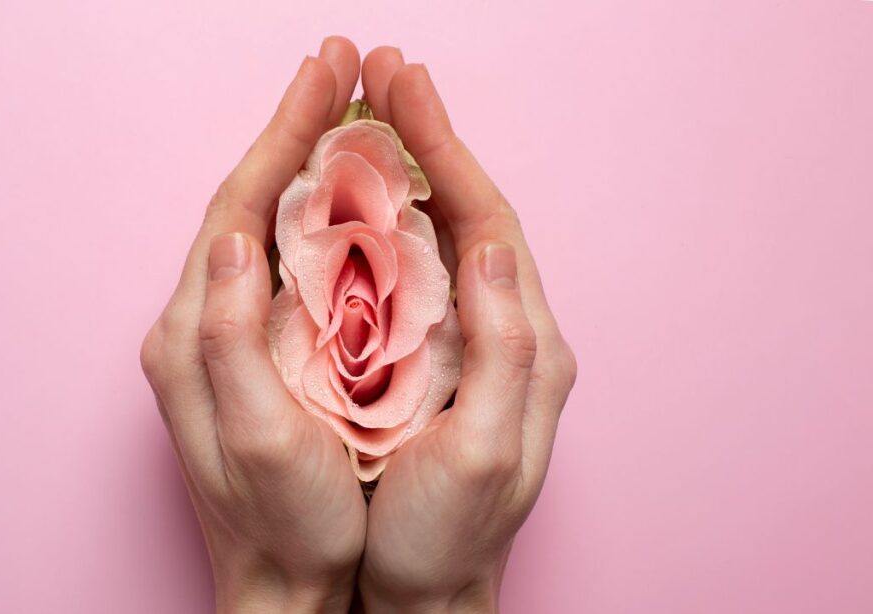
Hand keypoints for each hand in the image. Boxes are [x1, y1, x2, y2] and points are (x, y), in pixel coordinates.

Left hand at [140, 38, 366, 612]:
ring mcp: (226, 334)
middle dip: (294, 131)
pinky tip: (351, 195)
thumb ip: (230, 335)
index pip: (238, 207)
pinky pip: (284, 262)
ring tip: (349, 112)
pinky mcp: (254, 350)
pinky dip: (317, 214)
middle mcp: (200, 322)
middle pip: (247, 202)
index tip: (326, 78)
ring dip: (305, 163)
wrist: (283, 584)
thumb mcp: (254, 436)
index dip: (282, 137)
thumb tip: (236, 235)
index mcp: (195, 332)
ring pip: (267, 226)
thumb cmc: (284, 522)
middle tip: (342, 69)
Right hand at [356, 48, 577, 611]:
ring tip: (367, 116)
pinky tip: (356, 198)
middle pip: (469, 214)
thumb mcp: (485, 451)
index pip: (489, 223)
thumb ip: (502, 349)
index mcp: (526, 343)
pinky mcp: (437, 359)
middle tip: (382, 77)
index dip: (446, 152)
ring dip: (407, 172)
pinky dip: (388, 224)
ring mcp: (470, 342)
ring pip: (441, 237)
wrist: (426, 591)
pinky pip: (416, 274)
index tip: (404, 92)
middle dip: (428, 141)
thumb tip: (495, 248)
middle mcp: (507, 330)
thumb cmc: (447, 533)